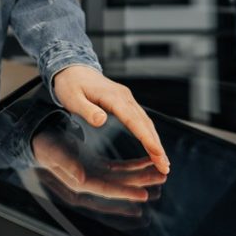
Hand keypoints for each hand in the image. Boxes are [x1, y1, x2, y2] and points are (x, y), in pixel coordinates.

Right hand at [31, 125, 164, 225]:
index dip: (125, 192)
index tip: (143, 194)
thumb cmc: (44, 146)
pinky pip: (120, 167)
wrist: (39, 139)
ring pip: (123, 176)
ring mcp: (96, 173)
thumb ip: (68, 167)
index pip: (106, 189)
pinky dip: (134, 164)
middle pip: (120, 184)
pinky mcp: (99, 165)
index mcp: (80, 181)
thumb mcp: (54, 154)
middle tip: (161, 178)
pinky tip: (147, 162)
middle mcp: (91, 180)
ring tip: (159, 171)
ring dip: (142, 173)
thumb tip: (81, 180)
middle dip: (141, 182)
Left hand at [52, 65, 169, 174]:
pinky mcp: (125, 102)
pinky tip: (153, 145)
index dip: (146, 138)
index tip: (157, 153)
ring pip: (146, 122)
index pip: (133, 120)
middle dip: (157, 145)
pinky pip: (141, 119)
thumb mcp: (72, 98)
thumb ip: (87, 110)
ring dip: (156, 141)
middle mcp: (124, 97)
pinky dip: (149, 133)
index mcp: (113, 97)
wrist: (73, 68)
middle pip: (145, 123)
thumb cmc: (71, 84)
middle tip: (165, 166)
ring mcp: (126, 99)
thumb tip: (101, 120)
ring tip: (163, 161)